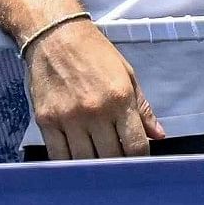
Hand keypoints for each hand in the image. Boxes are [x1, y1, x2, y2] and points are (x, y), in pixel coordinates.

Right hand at [27, 17, 158, 158]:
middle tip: (118, 167)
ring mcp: (68, 118)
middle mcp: (94, 111)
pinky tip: (76, 161)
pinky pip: (58, 155)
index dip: (140, 161)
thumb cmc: (95, 53)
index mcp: (119, 99)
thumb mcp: (127, 74)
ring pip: (84, 161)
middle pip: (111, 158)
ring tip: (98, 166)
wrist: (55, 35)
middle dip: (118, 167)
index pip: (135, 146)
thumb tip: (158, 135)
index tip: (138, 163)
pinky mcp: (45, 121)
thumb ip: (143, 108)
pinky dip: (69, 164)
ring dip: (94, 168)